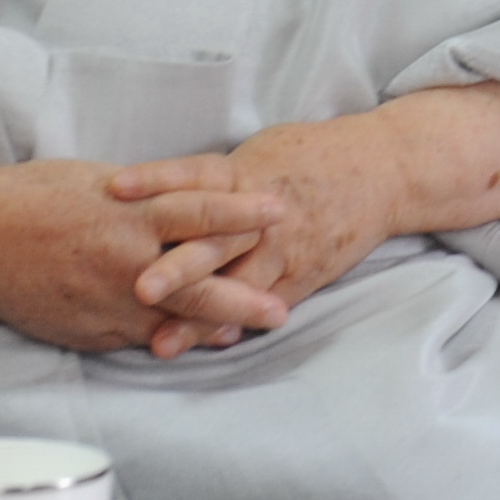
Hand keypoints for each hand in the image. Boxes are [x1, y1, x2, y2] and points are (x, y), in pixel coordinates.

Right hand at [0, 154, 286, 355]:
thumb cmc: (33, 197)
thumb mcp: (99, 181)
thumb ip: (146, 198)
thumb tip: (191, 203)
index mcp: (130, 212)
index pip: (202, 211)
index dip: (244, 213)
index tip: (281, 211)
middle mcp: (126, 259)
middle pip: (200, 281)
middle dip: (245, 295)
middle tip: (281, 307)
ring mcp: (107, 300)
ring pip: (173, 319)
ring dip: (213, 327)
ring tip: (246, 331)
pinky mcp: (88, 329)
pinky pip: (137, 336)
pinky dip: (167, 338)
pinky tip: (188, 342)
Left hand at [109, 120, 405, 316]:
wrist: (384, 170)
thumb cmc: (313, 156)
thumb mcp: (261, 152)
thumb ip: (213, 178)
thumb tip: (159, 191)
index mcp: (249, 173)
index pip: (197, 174)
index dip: (157, 180)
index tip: (115, 189)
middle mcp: (264, 213)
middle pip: (215, 240)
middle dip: (177, 267)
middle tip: (137, 287)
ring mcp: (285, 249)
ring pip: (238, 286)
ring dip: (199, 317)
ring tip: (161, 343)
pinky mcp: (302, 276)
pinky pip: (264, 307)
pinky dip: (235, 328)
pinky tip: (208, 347)